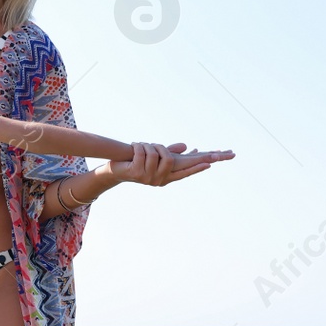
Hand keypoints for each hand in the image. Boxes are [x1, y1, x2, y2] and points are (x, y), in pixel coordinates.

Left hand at [109, 142, 233, 186]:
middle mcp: (159, 180)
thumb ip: (171, 152)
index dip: (196, 167)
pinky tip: (133, 146)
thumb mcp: (155, 155)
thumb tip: (187, 147)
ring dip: (148, 145)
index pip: (185, 172)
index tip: (210, 164)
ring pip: (156, 153)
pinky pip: (142, 152)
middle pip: (172, 162)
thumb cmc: (137, 162)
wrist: (115, 170)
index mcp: (166, 177)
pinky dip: (137, 146)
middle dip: (166, 149)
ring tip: (140, 145)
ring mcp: (147, 177)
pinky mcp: (136, 172)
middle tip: (175, 147)